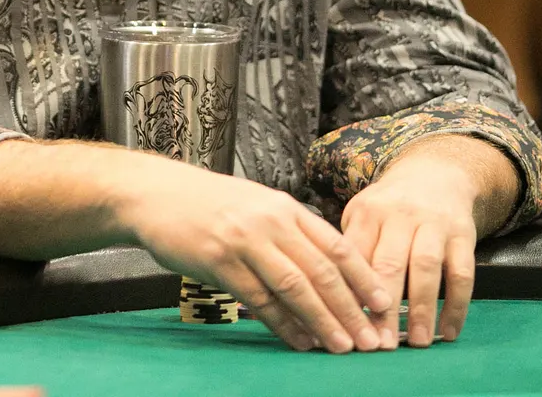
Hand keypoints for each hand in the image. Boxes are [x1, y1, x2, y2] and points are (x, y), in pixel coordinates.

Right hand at [117, 156, 389, 353]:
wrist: (157, 194)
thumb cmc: (211, 205)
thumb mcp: (258, 206)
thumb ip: (291, 232)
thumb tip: (329, 270)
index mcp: (286, 207)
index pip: (337, 245)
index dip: (364, 277)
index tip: (385, 304)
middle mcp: (271, 221)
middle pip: (322, 270)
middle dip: (351, 309)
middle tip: (371, 339)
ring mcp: (245, 241)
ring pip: (295, 287)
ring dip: (323, 321)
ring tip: (343, 347)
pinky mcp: (219, 261)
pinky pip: (259, 300)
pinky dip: (284, 324)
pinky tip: (300, 341)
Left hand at [338, 137, 488, 348]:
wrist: (435, 174)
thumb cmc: (389, 207)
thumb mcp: (363, 216)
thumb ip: (351, 251)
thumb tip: (333, 300)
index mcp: (368, 212)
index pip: (356, 255)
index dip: (350, 290)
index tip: (345, 324)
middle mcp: (400, 215)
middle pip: (390, 263)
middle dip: (384, 307)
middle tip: (379, 344)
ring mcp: (434, 224)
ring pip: (427, 267)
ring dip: (422, 307)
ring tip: (416, 342)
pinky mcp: (463, 235)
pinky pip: (463, 273)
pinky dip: (457, 305)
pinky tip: (448, 331)